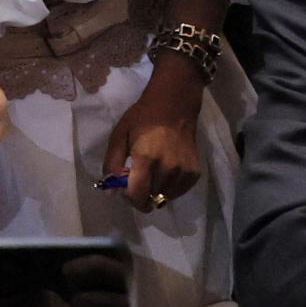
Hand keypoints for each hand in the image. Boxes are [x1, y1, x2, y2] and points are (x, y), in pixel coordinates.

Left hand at [105, 67, 205, 213]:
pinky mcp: (195, 173)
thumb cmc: (142, 119)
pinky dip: (167, 188)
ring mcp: (184, 172)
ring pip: (164, 197)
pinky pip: (178, 192)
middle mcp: (168, 168)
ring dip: (154, 191)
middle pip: (151, 199)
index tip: (123, 189)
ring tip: (150, 172)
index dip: (128, 198)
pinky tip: (163, 172)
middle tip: (135, 177)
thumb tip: (110, 192)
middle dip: (139, 194)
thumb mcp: (119, 136)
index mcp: (147, 158)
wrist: (174, 107)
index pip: (138, 195)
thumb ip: (112, 164)